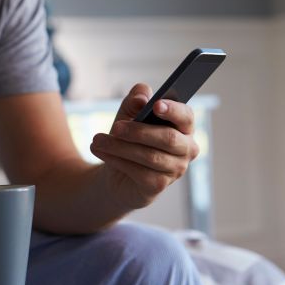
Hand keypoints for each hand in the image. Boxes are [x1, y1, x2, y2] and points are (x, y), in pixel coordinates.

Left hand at [90, 83, 198, 208]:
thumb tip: (141, 98)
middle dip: (138, 131)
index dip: (173, 110)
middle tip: (115, 127)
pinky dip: (117, 161)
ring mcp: (175, 170)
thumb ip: (135, 101)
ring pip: (150, 156)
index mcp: (184, 127)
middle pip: (168, 138)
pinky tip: (102, 153)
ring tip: (97, 140)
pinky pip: (139, 172)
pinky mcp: (159, 185)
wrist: (118, 172)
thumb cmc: (129, 139)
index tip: (155, 105)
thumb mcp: (128, 115)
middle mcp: (186, 149)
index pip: (186, 116)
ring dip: (120, 147)